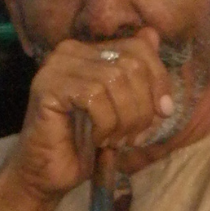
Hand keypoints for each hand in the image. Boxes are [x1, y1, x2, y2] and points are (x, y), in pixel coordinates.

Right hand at [0, 26, 174, 210]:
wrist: (47, 175)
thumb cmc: (84, 144)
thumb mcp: (124, 108)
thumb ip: (138, 76)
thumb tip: (154, 35)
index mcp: (90, 50)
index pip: (139, 48)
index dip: (158, 81)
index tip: (162, 113)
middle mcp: (71, 51)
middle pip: (131, 65)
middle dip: (142, 107)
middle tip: (132, 136)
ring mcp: (56, 67)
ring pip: (115, 80)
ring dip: (124, 119)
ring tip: (115, 140)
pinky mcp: (47, 86)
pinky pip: (94, 96)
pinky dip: (105, 123)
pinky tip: (97, 139)